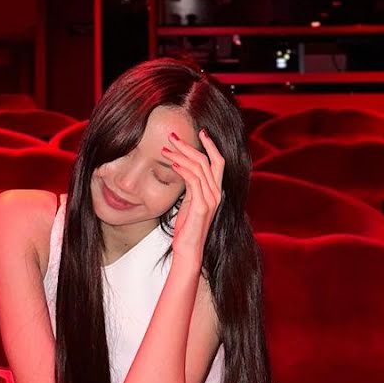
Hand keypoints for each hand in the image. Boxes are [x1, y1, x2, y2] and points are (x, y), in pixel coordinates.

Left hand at [161, 127, 224, 263]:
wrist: (188, 250)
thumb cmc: (187, 229)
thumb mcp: (189, 203)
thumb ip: (191, 188)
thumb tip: (182, 170)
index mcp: (215, 191)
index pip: (218, 162)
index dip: (211, 145)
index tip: (200, 131)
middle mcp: (216, 193)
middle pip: (209, 160)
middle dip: (191, 145)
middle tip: (173, 135)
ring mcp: (211, 200)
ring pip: (200, 168)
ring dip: (181, 155)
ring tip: (166, 148)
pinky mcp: (202, 207)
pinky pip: (194, 181)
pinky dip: (183, 169)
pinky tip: (171, 163)